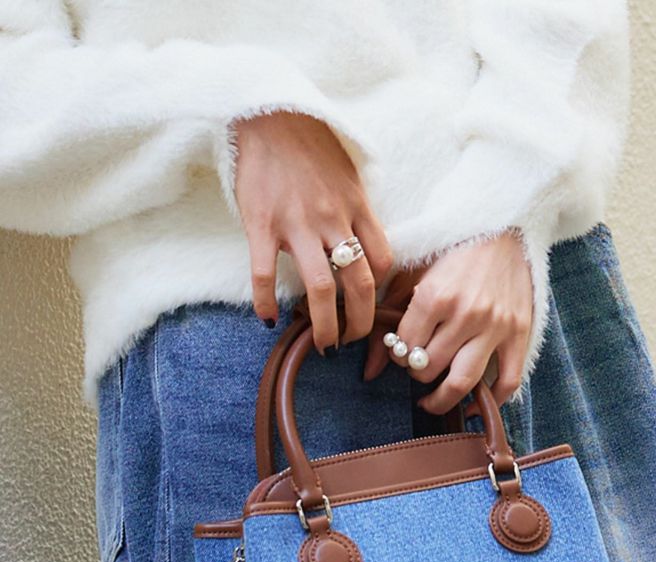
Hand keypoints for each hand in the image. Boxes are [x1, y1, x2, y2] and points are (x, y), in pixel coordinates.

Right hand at [233, 111, 392, 353]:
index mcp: (357, 207)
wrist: (268, 113)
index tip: (373, 308)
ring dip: (324, 325)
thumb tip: (363, 246)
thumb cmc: (309, 145)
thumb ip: (356, 211)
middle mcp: (333, 220)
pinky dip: (266, 302)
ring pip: (320, 289)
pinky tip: (267, 319)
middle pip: (359, 285)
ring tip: (322, 344)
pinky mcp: (262, 224)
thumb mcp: (348, 175)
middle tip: (351, 341)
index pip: (382, 261)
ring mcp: (297, 224)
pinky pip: (266, 274)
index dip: (382, 292)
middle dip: (359, 323)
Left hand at [363, 231, 532, 413]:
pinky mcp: (519, 333)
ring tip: (432, 401)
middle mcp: (465, 314)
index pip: (405, 348)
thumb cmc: (451, 251)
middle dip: (417, 372)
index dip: (399, 354)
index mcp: (434, 296)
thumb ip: (387, 319)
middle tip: (418, 366)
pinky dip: (491, 400)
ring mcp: (495, 326)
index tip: (403, 349)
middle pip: (429, 368)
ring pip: (462, 381)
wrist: (504, 228)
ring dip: (442, 399)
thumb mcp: (412, 274)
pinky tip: (473, 404)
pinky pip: (507, 381)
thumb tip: (369, 372)